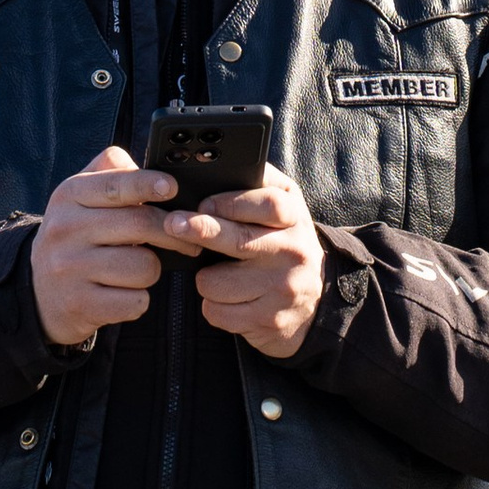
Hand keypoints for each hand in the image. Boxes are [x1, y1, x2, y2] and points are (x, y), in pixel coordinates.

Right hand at [30, 143, 177, 348]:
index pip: (115, 185)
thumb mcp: (81, 196)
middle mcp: (65, 229)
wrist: (39, 292)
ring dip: (152, 269)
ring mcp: (70, 269)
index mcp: (69, 195)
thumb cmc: (76, 236)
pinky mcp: (80, 305)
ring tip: (138, 269)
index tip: (171, 187)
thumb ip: (113, 172)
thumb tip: (155, 172)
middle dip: (173, 233)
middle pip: (140, 224)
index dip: (148, 184)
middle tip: (188, 239)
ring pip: (144, 266)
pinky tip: (125, 293)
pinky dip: (139, 299)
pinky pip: (136, 301)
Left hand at [174, 162, 326, 360]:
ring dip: (205, 278)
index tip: (202, 203)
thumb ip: (257, 185)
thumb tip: (212, 167)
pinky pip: (217, 311)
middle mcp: (293, 252)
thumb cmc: (285, 245)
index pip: (267, 204)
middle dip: (200, 230)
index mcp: (295, 218)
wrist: (316, 302)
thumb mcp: (284, 210)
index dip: (229, 202)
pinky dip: (213, 305)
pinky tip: (228, 299)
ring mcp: (282, 289)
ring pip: (216, 281)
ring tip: (219, 274)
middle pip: (238, 240)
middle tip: (173, 224)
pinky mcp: (268, 321)